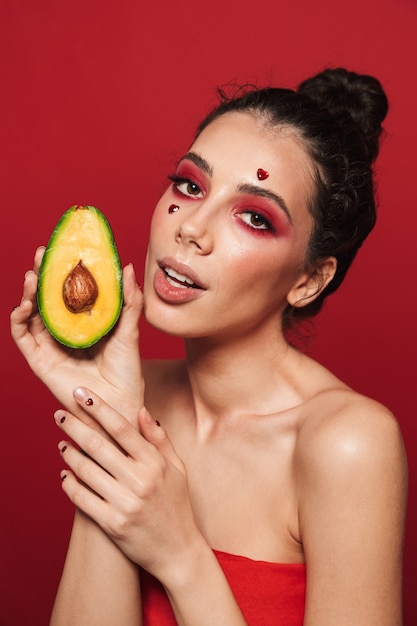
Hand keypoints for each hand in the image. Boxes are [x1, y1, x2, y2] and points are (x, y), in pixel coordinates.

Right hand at [11, 247, 143, 424]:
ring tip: (33, 276)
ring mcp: (50, 346)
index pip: (68, 291)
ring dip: (28, 293)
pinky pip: (22, 338)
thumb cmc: (127, 371)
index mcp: (84, 323)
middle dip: (42, 274)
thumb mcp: (130, 330)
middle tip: (43, 252)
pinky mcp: (40, 362)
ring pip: (31, 314)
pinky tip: (24, 305)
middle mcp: (64, 333)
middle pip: (47, 299)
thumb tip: (126, 267)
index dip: (63, 270)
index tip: (64, 247)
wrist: (121, 403)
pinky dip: (19, 319)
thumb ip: (129, 301)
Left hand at [54, 387, 201, 582]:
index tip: (81, 394)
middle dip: (75, 426)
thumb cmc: (177, 504)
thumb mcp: (177, 468)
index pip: (121, 428)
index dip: (99, 408)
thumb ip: (160, 439)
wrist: (178, 551)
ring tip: (61, 444)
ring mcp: (126, 504)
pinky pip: (83, 500)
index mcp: (155, 463)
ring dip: (69, 454)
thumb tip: (142, 411)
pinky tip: (64, 476)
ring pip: (87, 471)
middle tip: (60, 414)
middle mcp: (141, 481)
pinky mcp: (113, 524)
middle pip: (99, 445)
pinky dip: (70, 485)